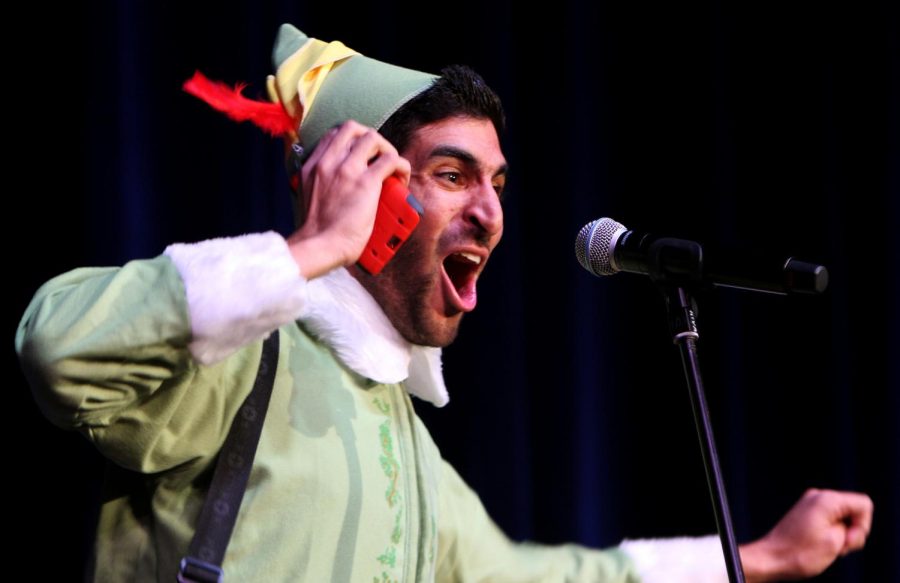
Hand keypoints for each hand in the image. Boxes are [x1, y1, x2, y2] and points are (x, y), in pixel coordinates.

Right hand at [285, 120, 410, 278]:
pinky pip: (391, 160)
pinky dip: (401, 165)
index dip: (352, 140)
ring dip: (387, 149)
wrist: (321, 246)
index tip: (362, 154)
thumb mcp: (307, 197)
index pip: (333, 135)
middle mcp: (328, 162)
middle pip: (352, 128)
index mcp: (312, 166)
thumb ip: (318, 184)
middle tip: (379, 156)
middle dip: (370, 137)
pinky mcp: (366, 182)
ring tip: (392, 168)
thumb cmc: (317, 233)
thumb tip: (335, 185)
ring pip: (373, 138)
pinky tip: (402, 178)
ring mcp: (347, 170)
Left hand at [740, 488, 873, 581]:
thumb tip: (850, 521)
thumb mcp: (836, 541)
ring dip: (842, 534)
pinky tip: (821, 545)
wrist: (771, 558)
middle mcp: (818, 495)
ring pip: (843, 517)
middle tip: (837, 547)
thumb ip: (852, 527)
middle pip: (853, 510)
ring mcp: (810, 503)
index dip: (862, 526)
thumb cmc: (800, 553)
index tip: (846, 540)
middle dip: (852, 531)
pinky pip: (831, 520)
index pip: (864, 504)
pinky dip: (832, 533)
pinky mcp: (806, 512)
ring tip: (827, 548)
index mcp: (826, 499)